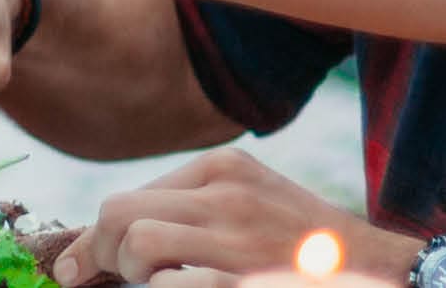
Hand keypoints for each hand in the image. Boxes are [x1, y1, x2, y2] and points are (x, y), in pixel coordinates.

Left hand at [59, 148, 426, 285]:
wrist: (369, 267)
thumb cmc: (301, 244)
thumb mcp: (249, 202)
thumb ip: (190, 208)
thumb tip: (108, 235)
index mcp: (222, 168)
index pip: (128, 197)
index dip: (92, 238)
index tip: (76, 267)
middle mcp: (226, 194)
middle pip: (118, 213)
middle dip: (96, 253)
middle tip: (95, 279)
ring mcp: (236, 236)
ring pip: (136, 242)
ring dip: (128, 273)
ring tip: (151, 283)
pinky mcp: (241, 276)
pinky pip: (165, 284)